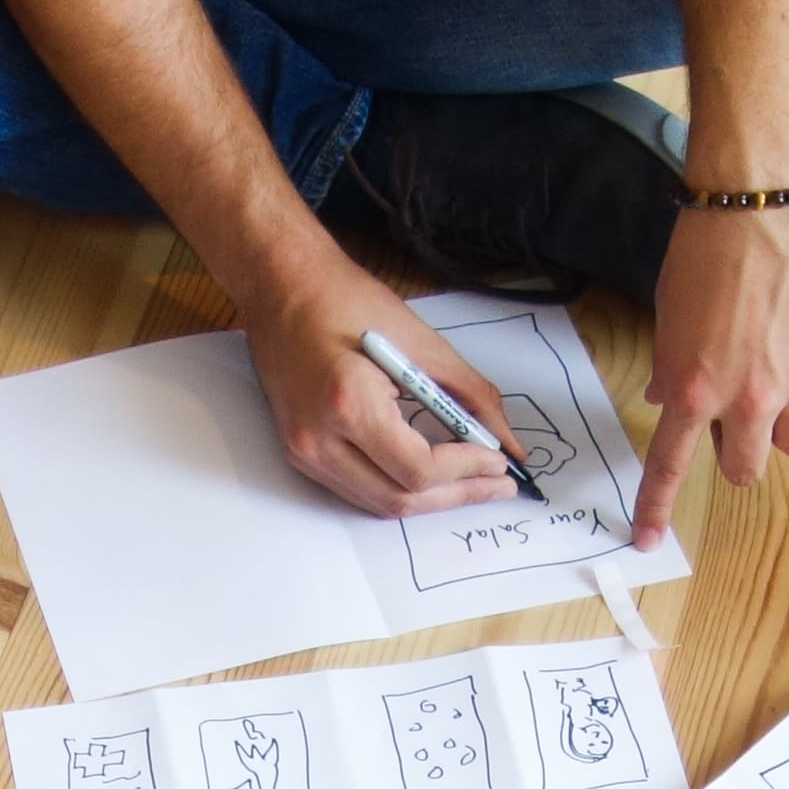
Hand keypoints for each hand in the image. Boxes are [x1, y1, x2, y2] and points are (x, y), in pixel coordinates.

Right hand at [242, 273, 518, 520]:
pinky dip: (398, 487)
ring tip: (472, 483)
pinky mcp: (299, 451)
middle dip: (457, 494)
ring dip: (430, 499)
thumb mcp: (419, 341)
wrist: (281, 286)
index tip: (501, 464)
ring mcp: (303, 450)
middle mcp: (317, 438)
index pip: (418, 468)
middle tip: (498, 485)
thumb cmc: (343, 299)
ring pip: (378, 503)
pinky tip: (430, 474)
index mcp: (348, 403)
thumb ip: (470, 396)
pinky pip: (356, 489)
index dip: (467, 471)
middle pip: (399, 497)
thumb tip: (506, 440)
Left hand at [627, 200, 788, 547]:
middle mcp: (748, 400)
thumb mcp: (669, 316)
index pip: (670, 467)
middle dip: (739, 449)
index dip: (654, 509)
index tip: (645, 540)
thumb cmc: (706, 253)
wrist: (762, 205)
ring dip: (782, 422)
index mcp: (694, 390)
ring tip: (777, 376)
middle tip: (736, 410)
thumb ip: (672, 367)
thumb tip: (672, 397)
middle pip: (746, 469)